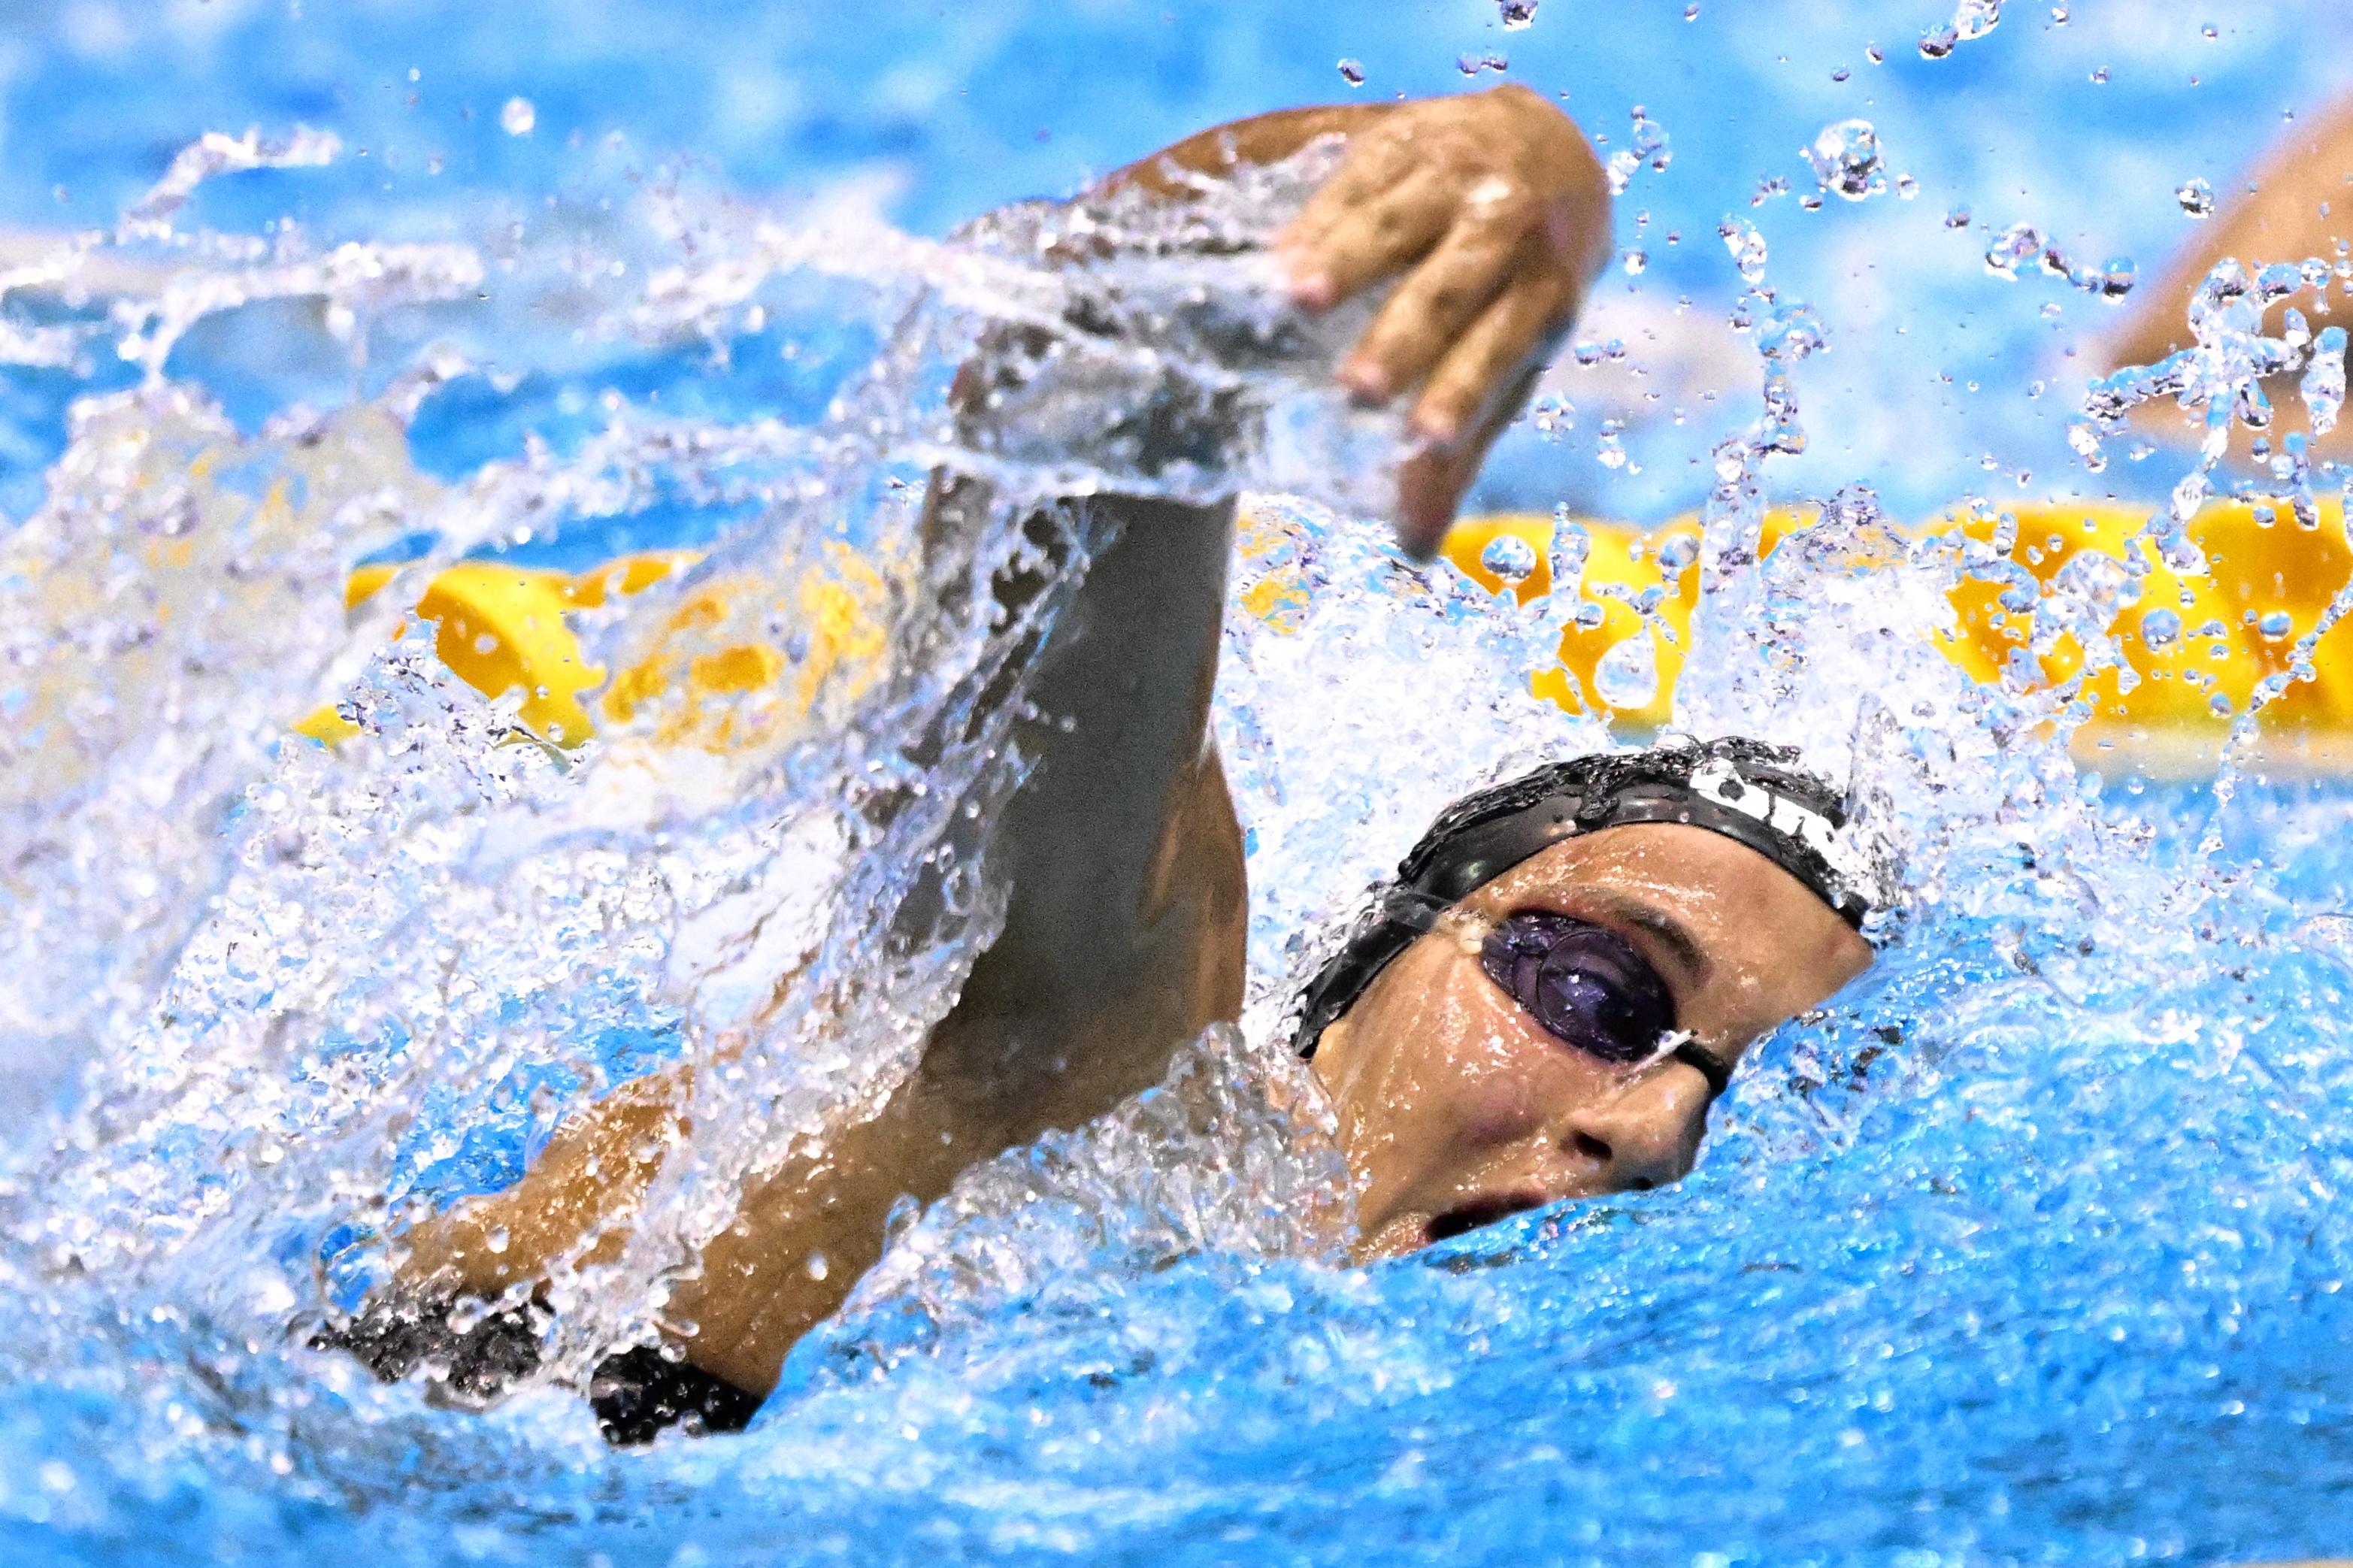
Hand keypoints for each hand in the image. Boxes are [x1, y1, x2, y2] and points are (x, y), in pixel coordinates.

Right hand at [1276, 85, 1610, 556]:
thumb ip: (1457, 453)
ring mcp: (1457, 179)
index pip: (1498, 351)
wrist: (1548, 150)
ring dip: (1349, 258)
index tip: (1423, 440)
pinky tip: (1278, 260)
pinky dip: (1320, 220)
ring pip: (1401, 222)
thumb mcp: (1507, 362)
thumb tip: (1414, 552)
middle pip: (1454, 287)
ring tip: (1293, 300)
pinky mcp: (1404, 140)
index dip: (1461, 394)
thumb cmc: (1517, 288)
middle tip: (1355, 390)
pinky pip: (1358, 178)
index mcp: (1542, 297)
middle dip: (1404, 337)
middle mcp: (1508, 231)